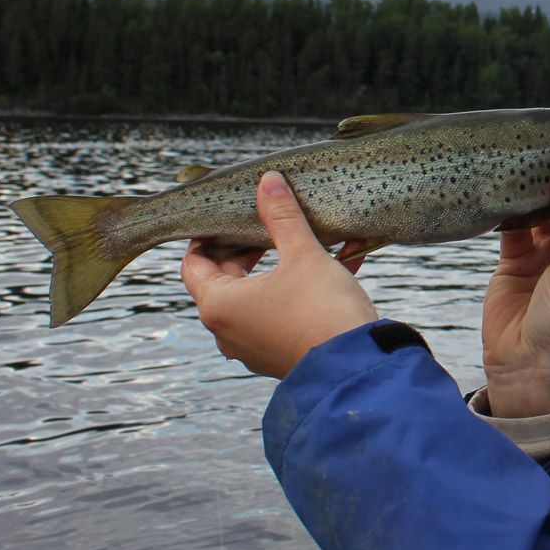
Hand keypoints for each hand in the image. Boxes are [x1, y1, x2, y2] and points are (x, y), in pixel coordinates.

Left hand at [181, 171, 377, 377]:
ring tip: (302, 247)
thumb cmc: (322, 310)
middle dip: (246, 252)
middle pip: (223, 281)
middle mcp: (227, 331)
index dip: (207, 237)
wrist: (356, 367)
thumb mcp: (303, 254)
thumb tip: (268, 181)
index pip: (193, 264)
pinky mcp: (278, 356)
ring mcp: (251, 348)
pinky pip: (278, 317)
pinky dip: (294, 294)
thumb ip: (282, 217)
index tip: (230, 218)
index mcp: (219, 305)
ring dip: (274, 272)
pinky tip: (332, 271)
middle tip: (268, 228)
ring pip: (254, 299)